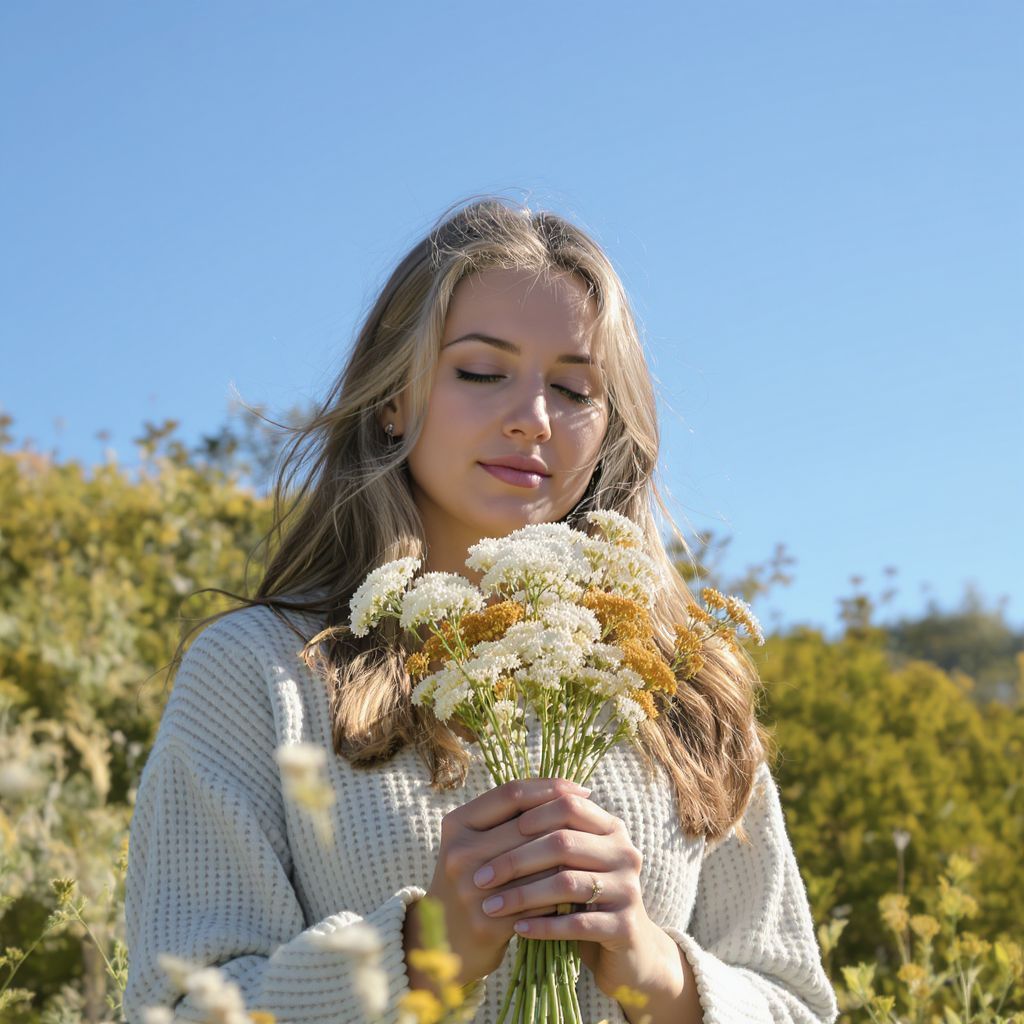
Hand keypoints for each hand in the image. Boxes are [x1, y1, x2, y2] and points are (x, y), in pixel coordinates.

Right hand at [409, 777, 592, 986]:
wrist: (446, 940)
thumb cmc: (473, 878)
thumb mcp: (476, 841)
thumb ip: (508, 816)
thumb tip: (565, 789)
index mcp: (456, 824)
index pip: (511, 793)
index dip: (550, 787)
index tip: (581, 789)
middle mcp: (459, 853)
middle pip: (526, 826)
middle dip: (566, 821)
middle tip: (598, 819)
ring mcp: (470, 890)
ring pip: (537, 864)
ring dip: (568, 858)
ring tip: (594, 851)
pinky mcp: (487, 923)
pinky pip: (537, 902)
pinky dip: (561, 894)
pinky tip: (581, 887)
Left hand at [469, 789, 682, 1001]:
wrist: (627, 949)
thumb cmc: (584, 897)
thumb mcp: (572, 861)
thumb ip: (550, 835)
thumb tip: (498, 810)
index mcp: (610, 828)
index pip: (568, 805)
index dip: (530, 816)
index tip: (492, 835)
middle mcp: (624, 852)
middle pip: (563, 843)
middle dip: (516, 859)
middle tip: (481, 877)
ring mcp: (628, 889)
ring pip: (567, 883)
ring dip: (523, 895)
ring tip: (491, 906)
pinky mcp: (626, 926)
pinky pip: (577, 924)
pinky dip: (543, 925)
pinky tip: (517, 929)